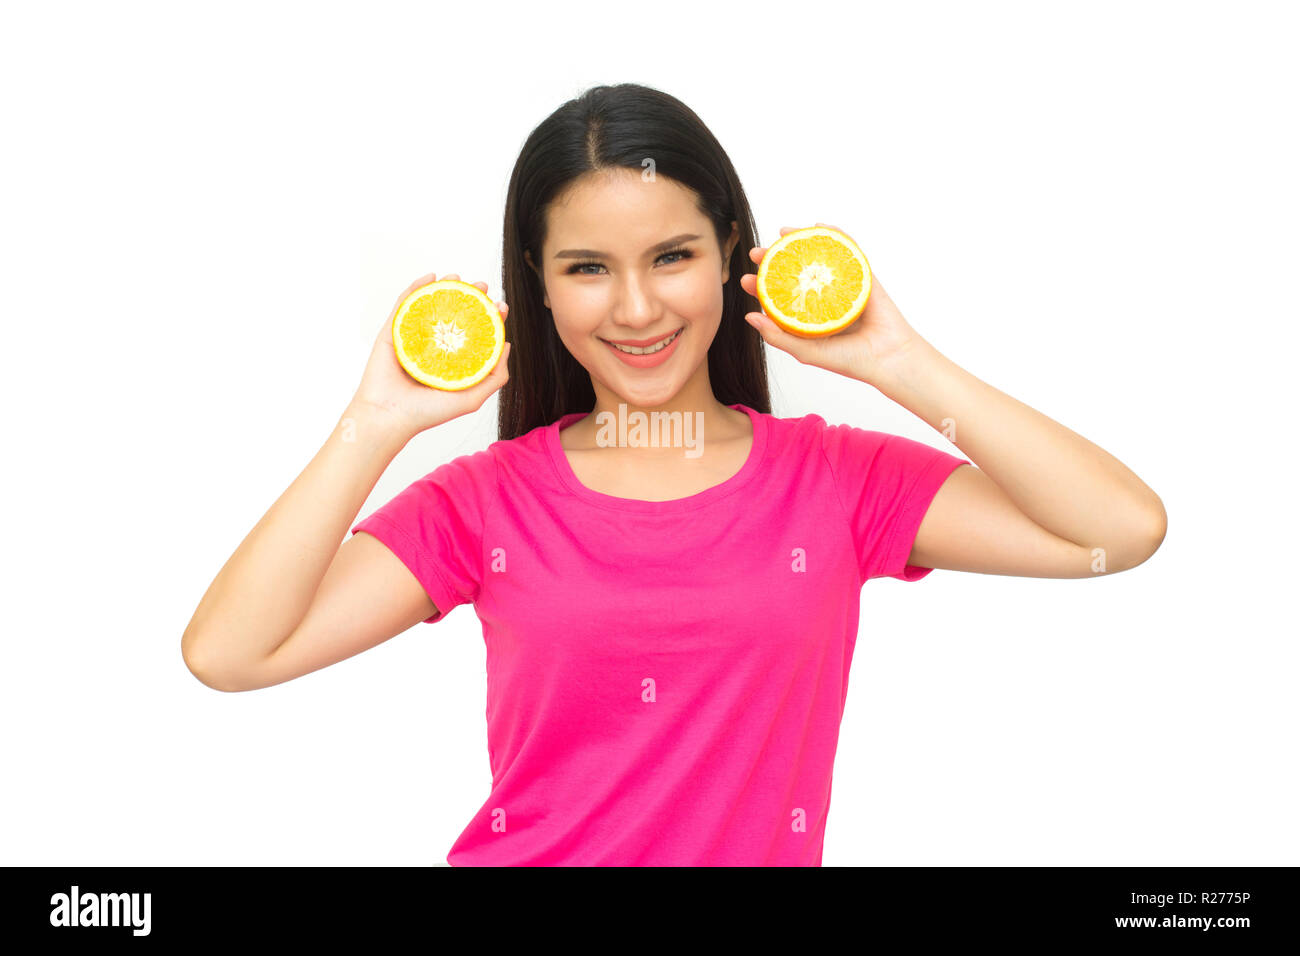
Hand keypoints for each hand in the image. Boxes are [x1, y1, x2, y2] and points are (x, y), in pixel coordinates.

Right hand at [349, 272, 510, 436]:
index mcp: (452, 360)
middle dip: (470, 297)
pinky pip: (404, 305)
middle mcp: (434, 347)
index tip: (500, 305)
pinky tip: (430, 277)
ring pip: (430, 306)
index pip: (474, 333)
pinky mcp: (392, 332)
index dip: (488, 317)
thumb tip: (506, 345)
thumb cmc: (428, 413)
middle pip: (454, 315)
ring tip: (458, 277)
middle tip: (482, 286)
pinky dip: (416, 288)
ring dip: (445, 287)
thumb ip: (494, 376)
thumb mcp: (472, 397)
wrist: (389, 416)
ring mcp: (413, 338)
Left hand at [740, 223, 922, 384]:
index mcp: (807, 316)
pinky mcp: (861, 275)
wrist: (887, 357)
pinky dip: (834, 235)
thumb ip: (777, 336)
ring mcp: (841, 285)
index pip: (778, 297)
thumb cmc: (848, 360)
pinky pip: (847, 251)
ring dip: (800, 242)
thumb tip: (749, 315)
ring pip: (817, 258)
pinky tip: (820, 226)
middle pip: (794, 273)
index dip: (760, 286)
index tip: (745, 279)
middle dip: (773, 260)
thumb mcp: (806, 351)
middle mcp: (821, 298)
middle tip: (756, 252)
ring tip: (783, 232)